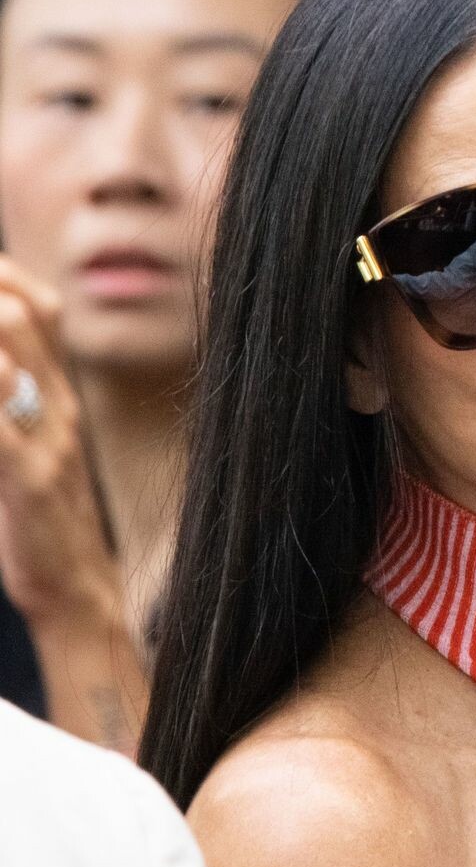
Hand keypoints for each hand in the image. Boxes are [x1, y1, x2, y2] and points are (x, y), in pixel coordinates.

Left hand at [0, 256, 121, 631]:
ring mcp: (50, 442)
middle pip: (21, 318)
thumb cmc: (40, 522)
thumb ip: (8, 404)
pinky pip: (2, 426)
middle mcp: (61, 409)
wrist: (78, 590)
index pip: (40, 311)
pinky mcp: (30, 479)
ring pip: (11, 358)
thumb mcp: (28, 450)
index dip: (5, 275)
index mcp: (61, 399)